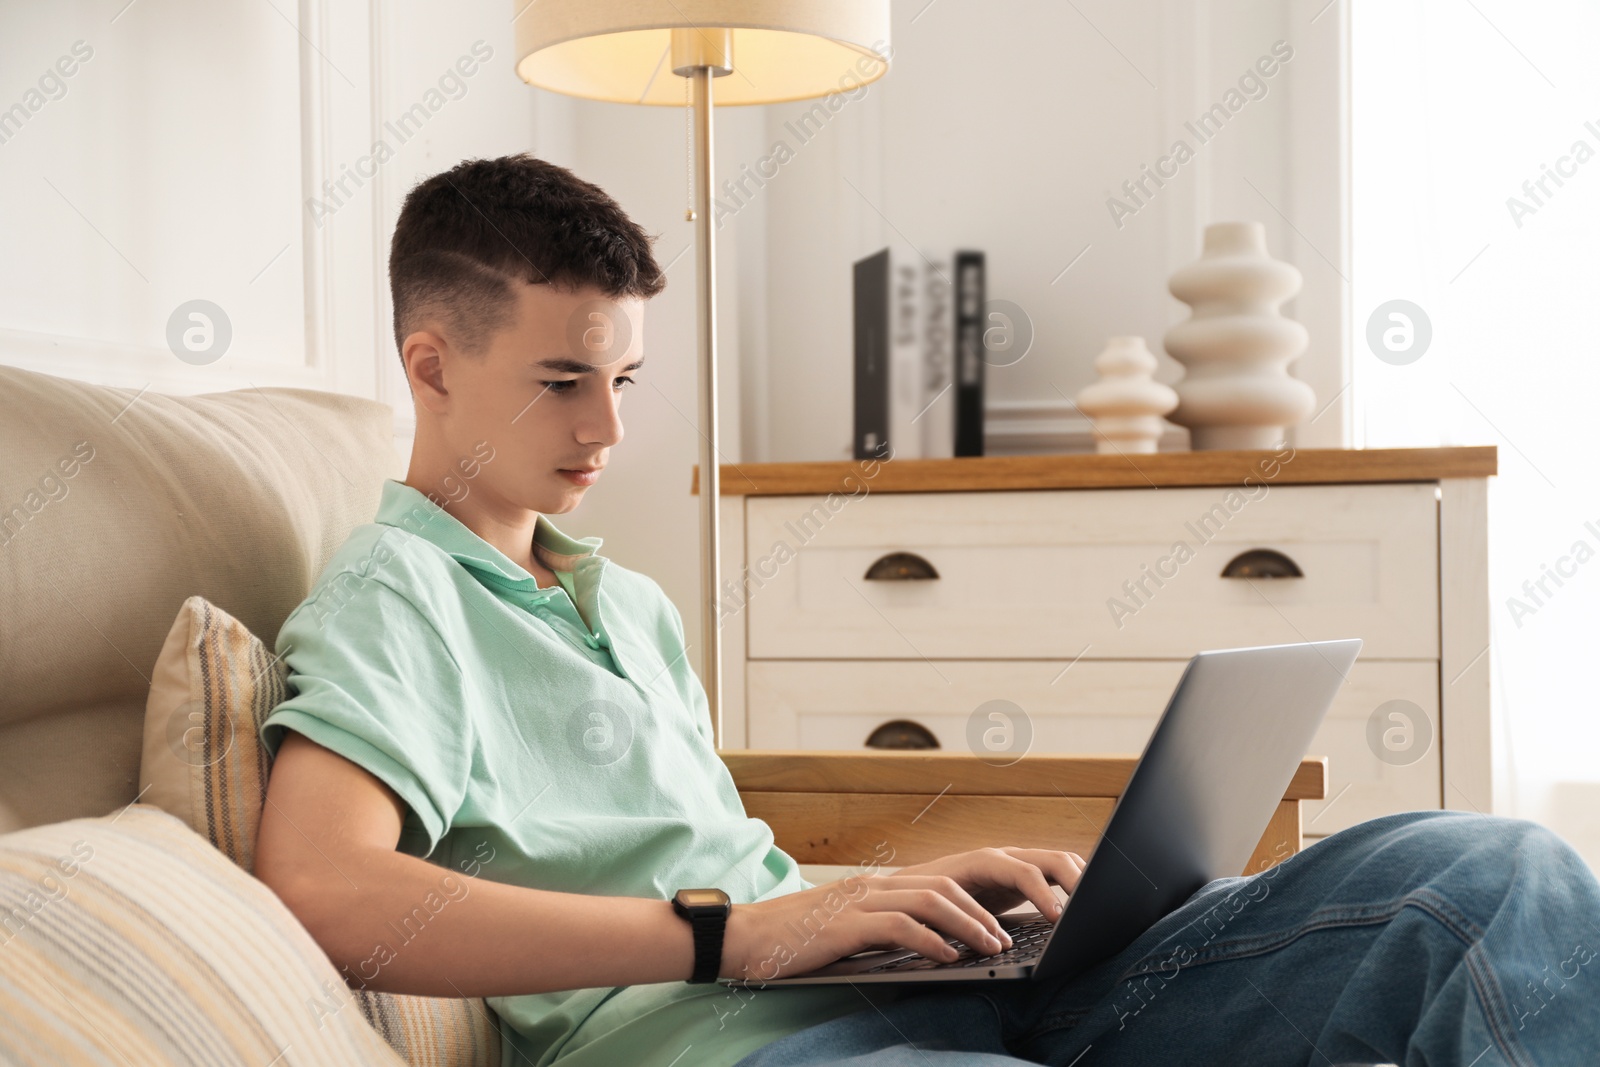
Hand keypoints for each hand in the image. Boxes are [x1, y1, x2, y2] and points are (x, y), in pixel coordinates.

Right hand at [718, 847, 1084, 982]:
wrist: (746, 938)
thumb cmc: (806, 941)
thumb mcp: (864, 932)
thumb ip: (905, 928)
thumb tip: (955, 944)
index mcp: (895, 883)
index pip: (962, 873)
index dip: (1006, 883)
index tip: (1041, 904)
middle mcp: (885, 881)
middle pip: (960, 876)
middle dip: (1004, 896)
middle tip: (1035, 924)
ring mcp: (865, 897)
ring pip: (934, 897)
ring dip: (972, 923)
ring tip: (996, 946)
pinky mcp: (846, 921)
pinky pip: (897, 924)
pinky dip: (929, 940)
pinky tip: (949, 958)